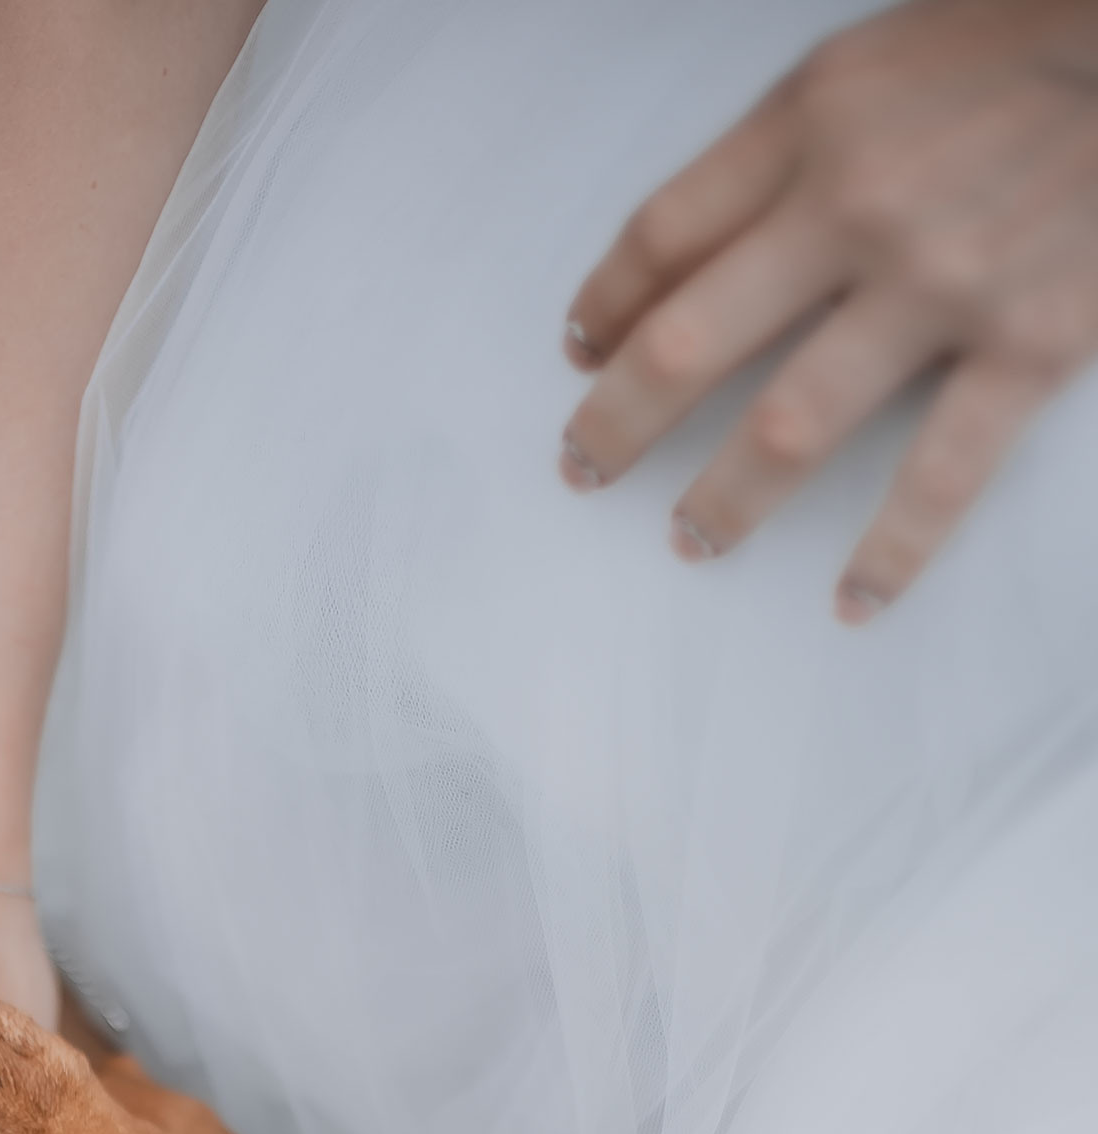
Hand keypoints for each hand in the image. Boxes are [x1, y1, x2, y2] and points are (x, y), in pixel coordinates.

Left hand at [559, 0, 1097, 616]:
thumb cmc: (1018, 54)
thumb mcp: (876, 65)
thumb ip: (780, 152)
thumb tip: (677, 264)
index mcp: (815, 118)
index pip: (666, 233)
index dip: (606, 306)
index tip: (581, 356)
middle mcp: (861, 200)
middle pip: (691, 341)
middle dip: (618, 424)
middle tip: (584, 471)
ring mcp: (943, 280)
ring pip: (789, 427)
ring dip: (723, 500)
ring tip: (691, 540)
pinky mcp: (1030, 343)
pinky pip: (938, 475)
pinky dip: (891, 552)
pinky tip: (853, 602)